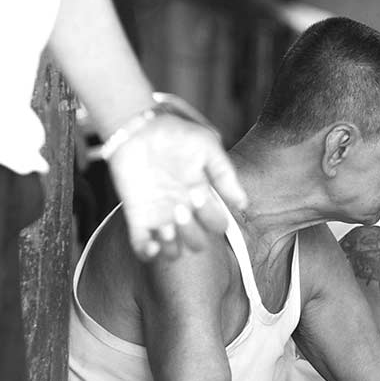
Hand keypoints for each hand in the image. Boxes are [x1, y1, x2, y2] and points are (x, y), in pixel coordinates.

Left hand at [107, 114, 247, 260]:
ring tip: (166, 226)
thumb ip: (225, 175)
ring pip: (174, 250)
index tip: (197, 192)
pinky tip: (152, 243)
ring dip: (174, 245)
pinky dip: (147, 253)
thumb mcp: (208, 148)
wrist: (138, 127)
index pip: (217, 224)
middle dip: (192, 232)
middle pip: (198, 243)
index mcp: (204, 197)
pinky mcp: (137, 216)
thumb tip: (243, 204)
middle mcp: (184, 211)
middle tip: (180, 208)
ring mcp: (160, 216)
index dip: (211, 216)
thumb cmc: (176, 133)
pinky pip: (142, 247)